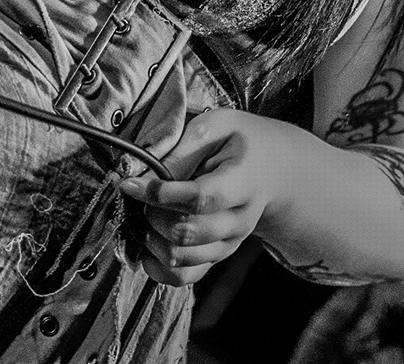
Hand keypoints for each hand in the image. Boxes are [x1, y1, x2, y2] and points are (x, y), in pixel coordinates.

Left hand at [117, 107, 302, 285]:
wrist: (272, 167)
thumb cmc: (239, 141)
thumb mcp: (215, 126)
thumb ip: (181, 151)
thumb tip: (144, 176)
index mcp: (244, 181)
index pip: (202, 198)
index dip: (162, 195)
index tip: (131, 184)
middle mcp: (239, 220)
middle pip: (188, 232)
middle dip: (151, 215)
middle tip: (137, 195)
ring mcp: (229, 242)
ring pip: (181, 258)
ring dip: (150, 239)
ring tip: (142, 213)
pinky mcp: (216, 256)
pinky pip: (183, 277)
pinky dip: (157, 266)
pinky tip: (147, 242)